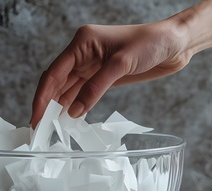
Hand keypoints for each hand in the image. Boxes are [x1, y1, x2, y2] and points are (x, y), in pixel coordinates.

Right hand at [30, 20, 191, 127]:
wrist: (175, 44)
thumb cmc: (151, 43)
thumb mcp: (122, 65)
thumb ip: (96, 88)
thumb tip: (74, 112)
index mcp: (82, 42)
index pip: (54, 72)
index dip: (43, 96)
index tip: (36, 117)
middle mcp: (83, 53)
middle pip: (57, 81)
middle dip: (47, 104)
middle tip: (40, 128)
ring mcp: (92, 65)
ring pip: (68, 88)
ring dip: (59, 107)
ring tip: (51, 128)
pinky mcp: (102, 76)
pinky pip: (82, 92)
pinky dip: (75, 105)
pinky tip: (68, 118)